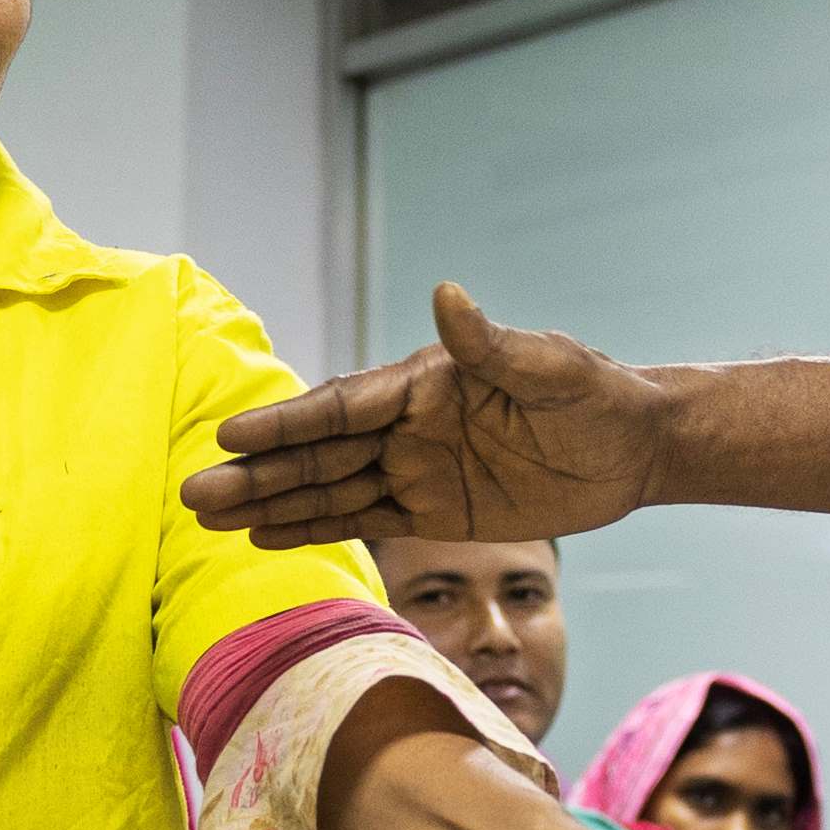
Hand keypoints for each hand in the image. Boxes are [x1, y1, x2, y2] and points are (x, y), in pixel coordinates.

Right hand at [185, 284, 673, 551]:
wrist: (636, 449)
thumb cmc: (597, 396)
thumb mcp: (551, 367)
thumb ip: (493, 342)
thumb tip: (448, 293)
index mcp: (424, 384)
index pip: (340, 406)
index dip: (285, 424)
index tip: (230, 435)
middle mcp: (407, 426)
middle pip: (317, 453)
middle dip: (256, 472)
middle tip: (193, 491)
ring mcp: (415, 469)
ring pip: (327, 488)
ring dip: (269, 502)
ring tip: (207, 516)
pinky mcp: (434, 512)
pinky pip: (362, 521)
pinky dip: (313, 528)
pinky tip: (264, 536)